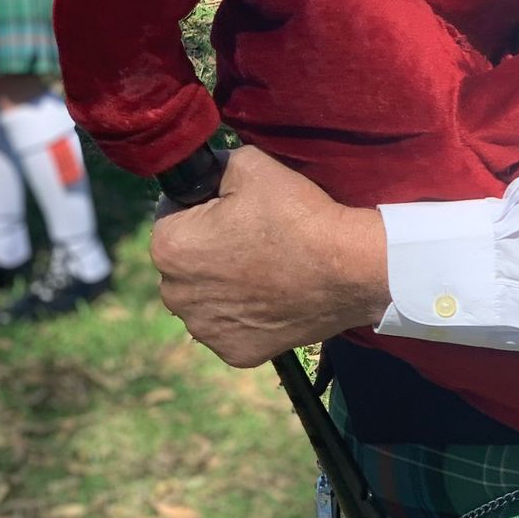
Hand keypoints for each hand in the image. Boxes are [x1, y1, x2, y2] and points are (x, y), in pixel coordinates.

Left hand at [151, 144, 390, 366]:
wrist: (349, 268)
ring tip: (264, 266)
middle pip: (184, 262)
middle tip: (252, 236)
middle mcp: (175, 296)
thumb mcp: (250, 164)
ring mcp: (205, 330)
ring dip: (221, 284)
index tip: (232, 207)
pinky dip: (244, 313)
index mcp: (169, 248)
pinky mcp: (235, 353)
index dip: (201, 206)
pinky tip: (271, 296)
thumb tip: (204, 173)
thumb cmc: (297, 215)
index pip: (170, 216)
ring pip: (204, 297)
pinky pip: (229, 326)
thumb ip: (213, 165)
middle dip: (207, 248)